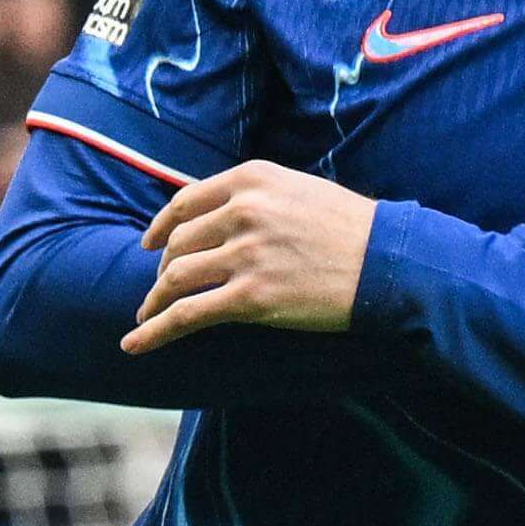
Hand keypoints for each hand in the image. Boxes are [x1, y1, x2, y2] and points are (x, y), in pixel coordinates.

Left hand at [125, 163, 376, 356]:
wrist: (389, 263)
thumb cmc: (351, 230)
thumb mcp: (299, 190)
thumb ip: (256, 198)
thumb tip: (217, 219)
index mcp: (252, 180)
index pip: (186, 201)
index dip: (163, 226)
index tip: (151, 244)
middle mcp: (243, 212)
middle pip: (179, 242)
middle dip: (162, 270)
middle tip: (161, 289)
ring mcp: (245, 255)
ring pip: (175, 279)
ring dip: (153, 301)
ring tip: (145, 318)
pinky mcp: (251, 298)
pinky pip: (187, 315)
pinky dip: (155, 331)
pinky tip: (135, 345)